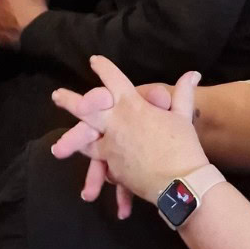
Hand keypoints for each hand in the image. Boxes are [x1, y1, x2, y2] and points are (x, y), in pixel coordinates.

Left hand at [51, 57, 206, 209]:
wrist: (181, 183)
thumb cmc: (183, 145)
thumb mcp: (183, 116)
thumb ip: (183, 93)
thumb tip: (193, 73)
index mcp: (132, 106)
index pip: (113, 80)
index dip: (103, 68)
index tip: (94, 61)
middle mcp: (116, 124)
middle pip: (87, 109)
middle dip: (70, 101)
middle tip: (56, 95)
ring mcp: (112, 147)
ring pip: (86, 141)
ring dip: (72, 140)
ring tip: (58, 145)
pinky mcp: (114, 169)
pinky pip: (102, 167)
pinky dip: (98, 175)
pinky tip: (88, 187)